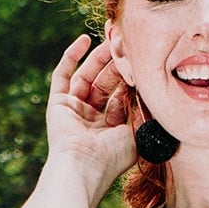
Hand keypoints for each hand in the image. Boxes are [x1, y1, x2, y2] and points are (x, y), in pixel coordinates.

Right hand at [46, 33, 135, 192]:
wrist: (83, 167)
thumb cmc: (111, 158)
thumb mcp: (136, 135)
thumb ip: (143, 114)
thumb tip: (150, 92)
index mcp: (109, 130)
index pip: (120, 98)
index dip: (130, 79)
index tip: (140, 61)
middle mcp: (91, 120)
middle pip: (104, 85)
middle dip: (116, 65)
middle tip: (127, 44)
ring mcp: (73, 111)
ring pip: (87, 77)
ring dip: (99, 58)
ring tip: (112, 40)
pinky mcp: (58, 103)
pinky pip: (63, 74)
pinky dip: (72, 56)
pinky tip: (85, 40)